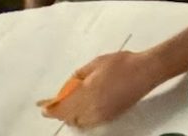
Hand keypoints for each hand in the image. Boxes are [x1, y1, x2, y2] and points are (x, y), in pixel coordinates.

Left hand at [39, 49, 164, 127]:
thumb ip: (78, 76)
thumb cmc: (122, 64)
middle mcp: (92, 107)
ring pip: (78, 122)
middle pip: (68, 117)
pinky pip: (89, 123)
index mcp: (86, 93)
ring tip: (65, 109)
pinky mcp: (110, 116)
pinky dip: (81, 120)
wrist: (145, 71)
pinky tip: (80, 113)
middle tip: (51, 106)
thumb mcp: (95, 64)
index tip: (42, 105)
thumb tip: (68, 87)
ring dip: (69, 117)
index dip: (50, 107)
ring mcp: (102, 114)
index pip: (62, 106)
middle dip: (58, 112)